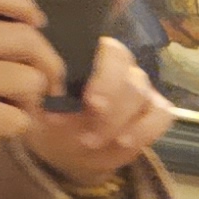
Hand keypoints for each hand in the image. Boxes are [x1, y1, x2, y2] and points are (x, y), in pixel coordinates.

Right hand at [0, 0, 63, 152]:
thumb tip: (37, 23)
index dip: (21, 2)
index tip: (36, 19)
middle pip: (25, 40)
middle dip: (47, 60)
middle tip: (47, 74)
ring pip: (28, 80)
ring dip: (33, 93)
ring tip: (17, 97)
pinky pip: (18, 118)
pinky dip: (20, 122)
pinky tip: (3, 116)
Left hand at [26, 25, 171, 183]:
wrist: (62, 146)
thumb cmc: (49, 116)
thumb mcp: (36, 103)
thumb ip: (41, 91)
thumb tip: (45, 85)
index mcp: (91, 53)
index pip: (112, 52)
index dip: (105, 77)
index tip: (89, 102)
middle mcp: (120, 66)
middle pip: (131, 77)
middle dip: (112, 107)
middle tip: (89, 133)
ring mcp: (140, 87)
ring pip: (144, 96)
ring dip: (119, 124)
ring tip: (92, 142)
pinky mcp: (155, 110)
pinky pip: (162, 115)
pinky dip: (144, 131)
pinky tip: (123, 143)